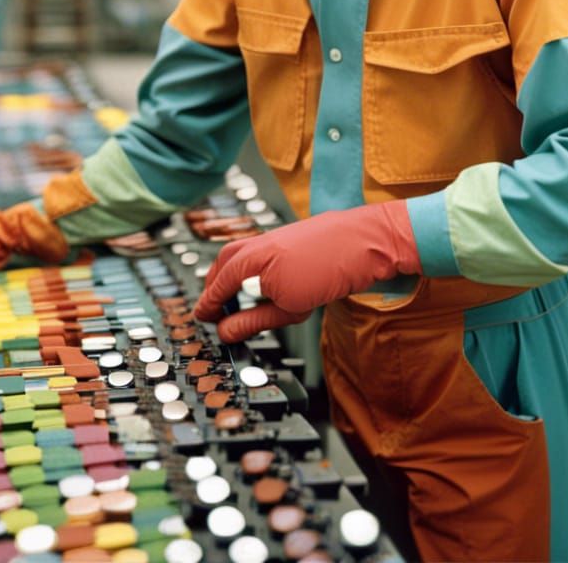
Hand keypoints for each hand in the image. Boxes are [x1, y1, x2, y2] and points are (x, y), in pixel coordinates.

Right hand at [194, 200, 418, 341]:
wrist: (363, 242)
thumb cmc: (330, 269)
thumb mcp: (288, 309)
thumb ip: (253, 321)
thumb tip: (227, 331)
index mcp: (250, 262)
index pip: (217, 286)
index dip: (208, 306)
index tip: (204, 319)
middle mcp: (255, 244)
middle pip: (223, 266)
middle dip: (216, 288)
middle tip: (216, 310)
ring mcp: (270, 237)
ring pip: (239, 256)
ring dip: (232, 277)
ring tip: (240, 300)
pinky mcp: (284, 237)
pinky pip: (256, 251)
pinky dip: (250, 268)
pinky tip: (264, 284)